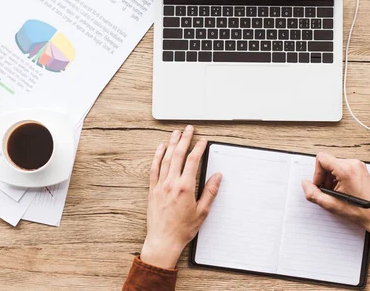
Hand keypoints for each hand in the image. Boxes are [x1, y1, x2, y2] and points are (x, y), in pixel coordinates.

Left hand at [140, 125, 221, 268]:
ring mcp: (160, 185)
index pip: (193, 161)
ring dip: (171, 144)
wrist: (163, 241)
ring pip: (166, 158)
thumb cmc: (182, 229)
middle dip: (185, 139)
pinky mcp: (152, 190)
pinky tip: (160, 149)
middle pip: (178, 155)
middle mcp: (171, 183)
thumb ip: (210, 192)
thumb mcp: (202, 212)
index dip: (198, 148)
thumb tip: (217, 177)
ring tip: (176, 133)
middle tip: (189, 129)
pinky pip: (154, 168)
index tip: (202, 141)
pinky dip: (157, 156)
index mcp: (185, 187)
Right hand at [301, 153, 369, 239]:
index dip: (317, 173)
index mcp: (345, 169)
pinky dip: (339, 178)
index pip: (321, 158)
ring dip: (331, 179)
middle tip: (328, 192)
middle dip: (324, 178)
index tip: (320, 185)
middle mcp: (352, 163)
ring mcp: (358, 165)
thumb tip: (305, 184)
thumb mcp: (331, 205)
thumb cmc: (360, 211)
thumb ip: (313, 194)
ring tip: (336, 193)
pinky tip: (343, 191)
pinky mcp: (361, 169)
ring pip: (334, 165)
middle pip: (328, 162)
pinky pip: (343, 168)